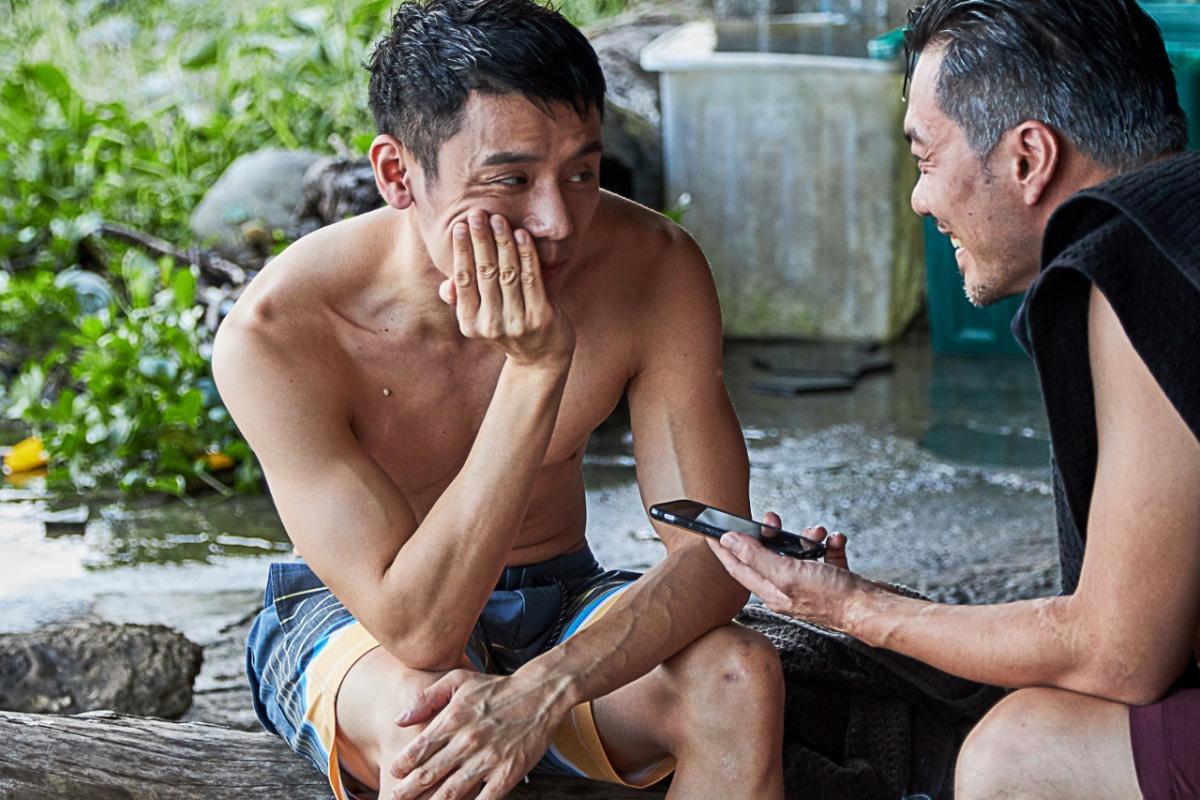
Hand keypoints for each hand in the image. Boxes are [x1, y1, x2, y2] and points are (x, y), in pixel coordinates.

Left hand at [388, 669, 570, 799]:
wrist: (541, 693)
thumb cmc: (498, 688)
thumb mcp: (459, 681)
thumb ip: (427, 698)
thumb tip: (400, 719)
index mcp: (453, 719)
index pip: (419, 749)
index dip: (402, 765)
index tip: (393, 773)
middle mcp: (467, 741)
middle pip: (428, 775)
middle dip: (407, 791)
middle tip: (394, 799)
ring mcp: (487, 759)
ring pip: (451, 792)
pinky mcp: (507, 773)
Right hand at [439, 209, 574, 367]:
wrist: (541, 358)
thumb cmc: (507, 328)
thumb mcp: (479, 320)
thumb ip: (462, 301)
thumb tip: (445, 286)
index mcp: (470, 323)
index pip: (463, 280)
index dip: (461, 251)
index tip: (459, 226)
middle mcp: (491, 324)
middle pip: (484, 273)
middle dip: (480, 240)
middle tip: (477, 213)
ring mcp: (517, 322)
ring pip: (508, 272)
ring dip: (503, 242)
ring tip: (498, 219)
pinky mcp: (541, 317)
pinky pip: (531, 278)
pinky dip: (526, 254)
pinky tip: (521, 235)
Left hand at [707, 512, 870, 629]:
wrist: (874, 610)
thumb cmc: (831, 597)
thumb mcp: (787, 574)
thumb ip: (756, 557)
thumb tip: (728, 541)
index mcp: (771, 591)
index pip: (738, 568)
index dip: (722, 549)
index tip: (709, 531)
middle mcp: (787, 588)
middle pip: (768, 555)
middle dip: (769, 533)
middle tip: (770, 518)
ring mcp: (810, 583)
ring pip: (799, 551)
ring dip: (807, 536)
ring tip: (817, 533)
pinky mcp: (832, 578)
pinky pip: (825, 554)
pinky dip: (830, 544)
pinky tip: (836, 541)